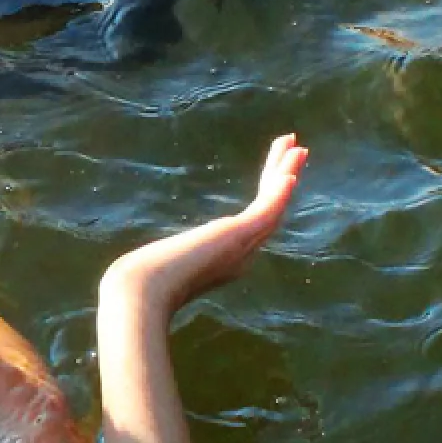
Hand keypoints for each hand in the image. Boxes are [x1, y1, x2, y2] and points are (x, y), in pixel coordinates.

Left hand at [103, 135, 307, 312]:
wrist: (143, 294)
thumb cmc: (143, 284)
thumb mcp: (160, 264)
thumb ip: (166, 261)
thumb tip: (147, 261)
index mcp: (227, 260)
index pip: (254, 221)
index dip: (268, 196)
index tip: (276, 175)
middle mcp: (241, 255)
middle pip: (270, 211)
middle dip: (283, 179)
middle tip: (297, 150)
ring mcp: (241, 248)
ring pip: (273, 207)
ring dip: (286, 175)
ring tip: (299, 148)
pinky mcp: (237, 237)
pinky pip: (265, 211)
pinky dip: (278, 193)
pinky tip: (289, 174)